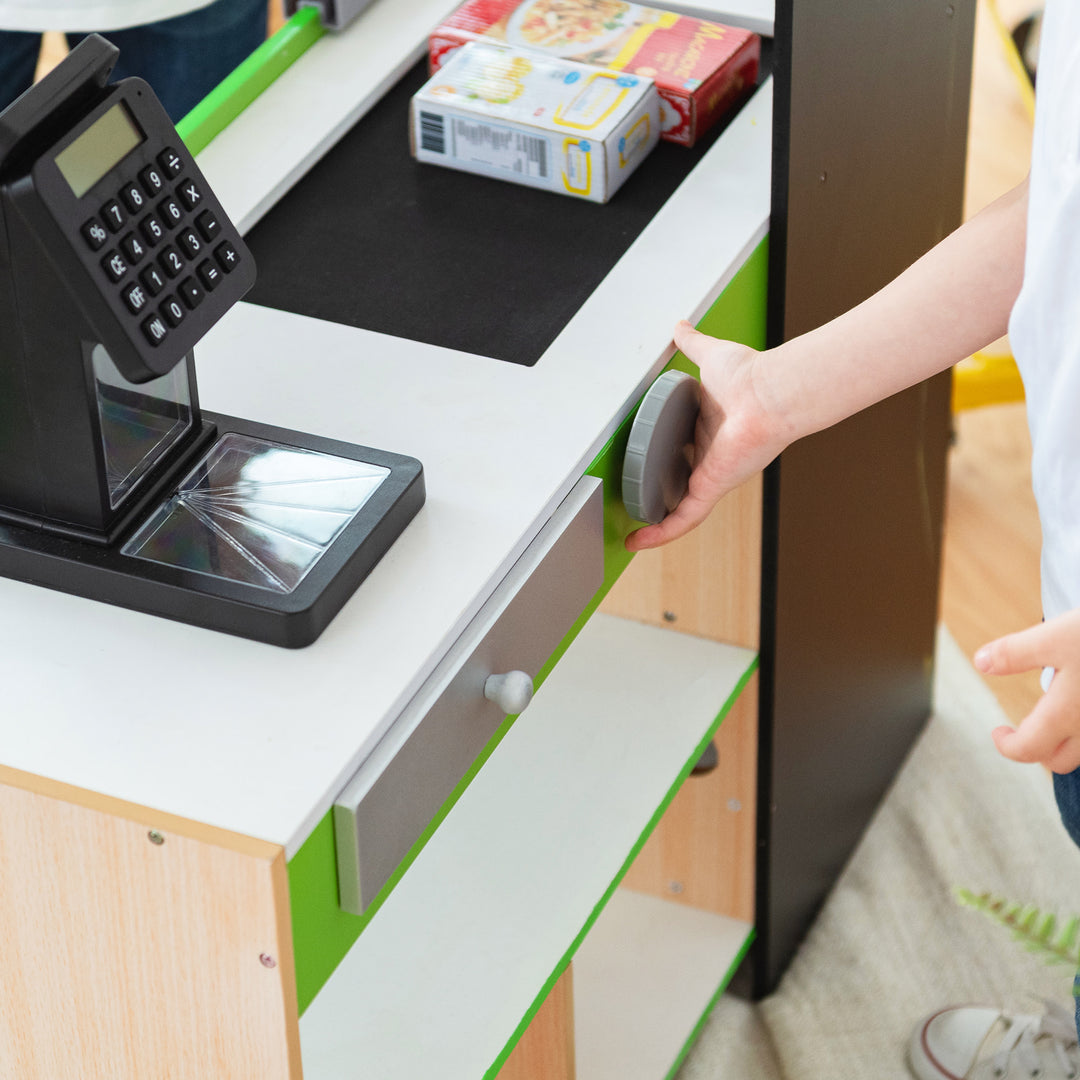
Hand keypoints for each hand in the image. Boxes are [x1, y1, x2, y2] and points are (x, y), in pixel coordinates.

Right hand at [625, 321, 791, 550]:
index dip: (665, 466)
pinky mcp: (710, 488)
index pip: (684, 456)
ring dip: (657, 527)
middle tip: (632, 508)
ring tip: (633, 538)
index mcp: (709, 433)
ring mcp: (712, 477)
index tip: (646, 471)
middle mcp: (712, 460)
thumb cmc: (751, 377)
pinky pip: (683, 519)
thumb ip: (692, 345)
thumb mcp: (710, 357)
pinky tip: (639, 543)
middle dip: (659, 502)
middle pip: (680, 487)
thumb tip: (680, 328)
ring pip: (680, 511)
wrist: (771, 393)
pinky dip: (661, 534)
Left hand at [975, 610, 1079, 772]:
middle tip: (1024, 729)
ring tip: (1060, 716)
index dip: (1006, 746)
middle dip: (1037, 749)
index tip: (999, 732)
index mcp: (1067, 714)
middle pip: (1060, 760)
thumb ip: (1016, 653)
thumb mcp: (1055, 636)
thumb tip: (981, 662)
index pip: (1028, 750)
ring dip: (1069, 742)